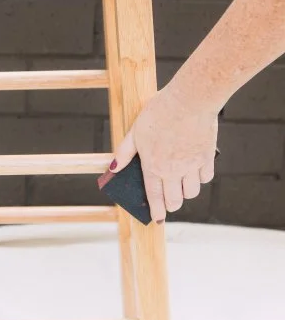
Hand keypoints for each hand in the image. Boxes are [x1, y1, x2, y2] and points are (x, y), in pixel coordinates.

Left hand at [109, 86, 218, 222]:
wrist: (190, 100)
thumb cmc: (159, 113)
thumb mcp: (135, 131)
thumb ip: (124, 152)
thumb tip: (113, 168)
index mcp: (153, 166)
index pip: (154, 196)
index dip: (156, 210)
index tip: (158, 219)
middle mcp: (174, 171)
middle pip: (175, 200)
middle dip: (171, 204)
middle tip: (169, 202)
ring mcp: (192, 165)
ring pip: (192, 192)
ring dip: (185, 192)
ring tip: (180, 185)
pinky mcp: (207, 157)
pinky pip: (206, 178)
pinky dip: (200, 179)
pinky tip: (194, 172)